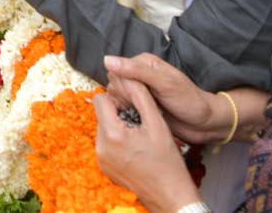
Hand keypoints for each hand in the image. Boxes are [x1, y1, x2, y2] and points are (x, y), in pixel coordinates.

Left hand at [93, 75, 202, 212]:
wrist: (171, 195)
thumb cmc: (167, 160)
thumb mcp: (157, 123)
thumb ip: (140, 95)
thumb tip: (127, 76)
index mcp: (111, 134)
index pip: (100, 99)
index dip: (117, 98)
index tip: (133, 106)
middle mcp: (101, 147)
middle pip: (101, 114)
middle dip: (118, 113)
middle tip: (139, 123)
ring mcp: (101, 160)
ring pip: (104, 129)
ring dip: (118, 127)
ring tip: (139, 136)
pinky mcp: (104, 168)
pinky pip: (106, 145)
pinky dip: (117, 142)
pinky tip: (136, 149)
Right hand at [103, 53, 267, 144]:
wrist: (205, 124)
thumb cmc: (189, 100)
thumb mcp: (164, 83)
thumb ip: (136, 71)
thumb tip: (107, 60)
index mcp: (142, 63)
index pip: (116, 71)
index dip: (122, 86)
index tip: (137, 98)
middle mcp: (138, 76)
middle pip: (114, 85)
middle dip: (125, 99)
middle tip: (144, 108)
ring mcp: (139, 93)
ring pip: (117, 100)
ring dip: (126, 109)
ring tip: (143, 116)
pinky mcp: (141, 108)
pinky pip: (124, 111)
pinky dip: (129, 116)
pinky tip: (139, 122)